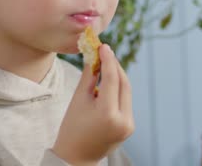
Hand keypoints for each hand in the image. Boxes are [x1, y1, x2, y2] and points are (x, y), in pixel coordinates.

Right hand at [53, 44, 133, 165]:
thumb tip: (94, 55)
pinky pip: (126, 101)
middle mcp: (123, 120)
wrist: (76, 158)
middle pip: (124, 84)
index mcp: (108, 114)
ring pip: (126, 92)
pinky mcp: (130, 126)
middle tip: (105, 52)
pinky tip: (108, 82)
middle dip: (115, 66)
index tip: (104, 46)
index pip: (112, 79)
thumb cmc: (72, 129)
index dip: (108, 60)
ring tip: (105, 65)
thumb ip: (89, 76)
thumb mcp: (78, 100)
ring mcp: (129, 124)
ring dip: (117, 77)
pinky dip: (118, 90)